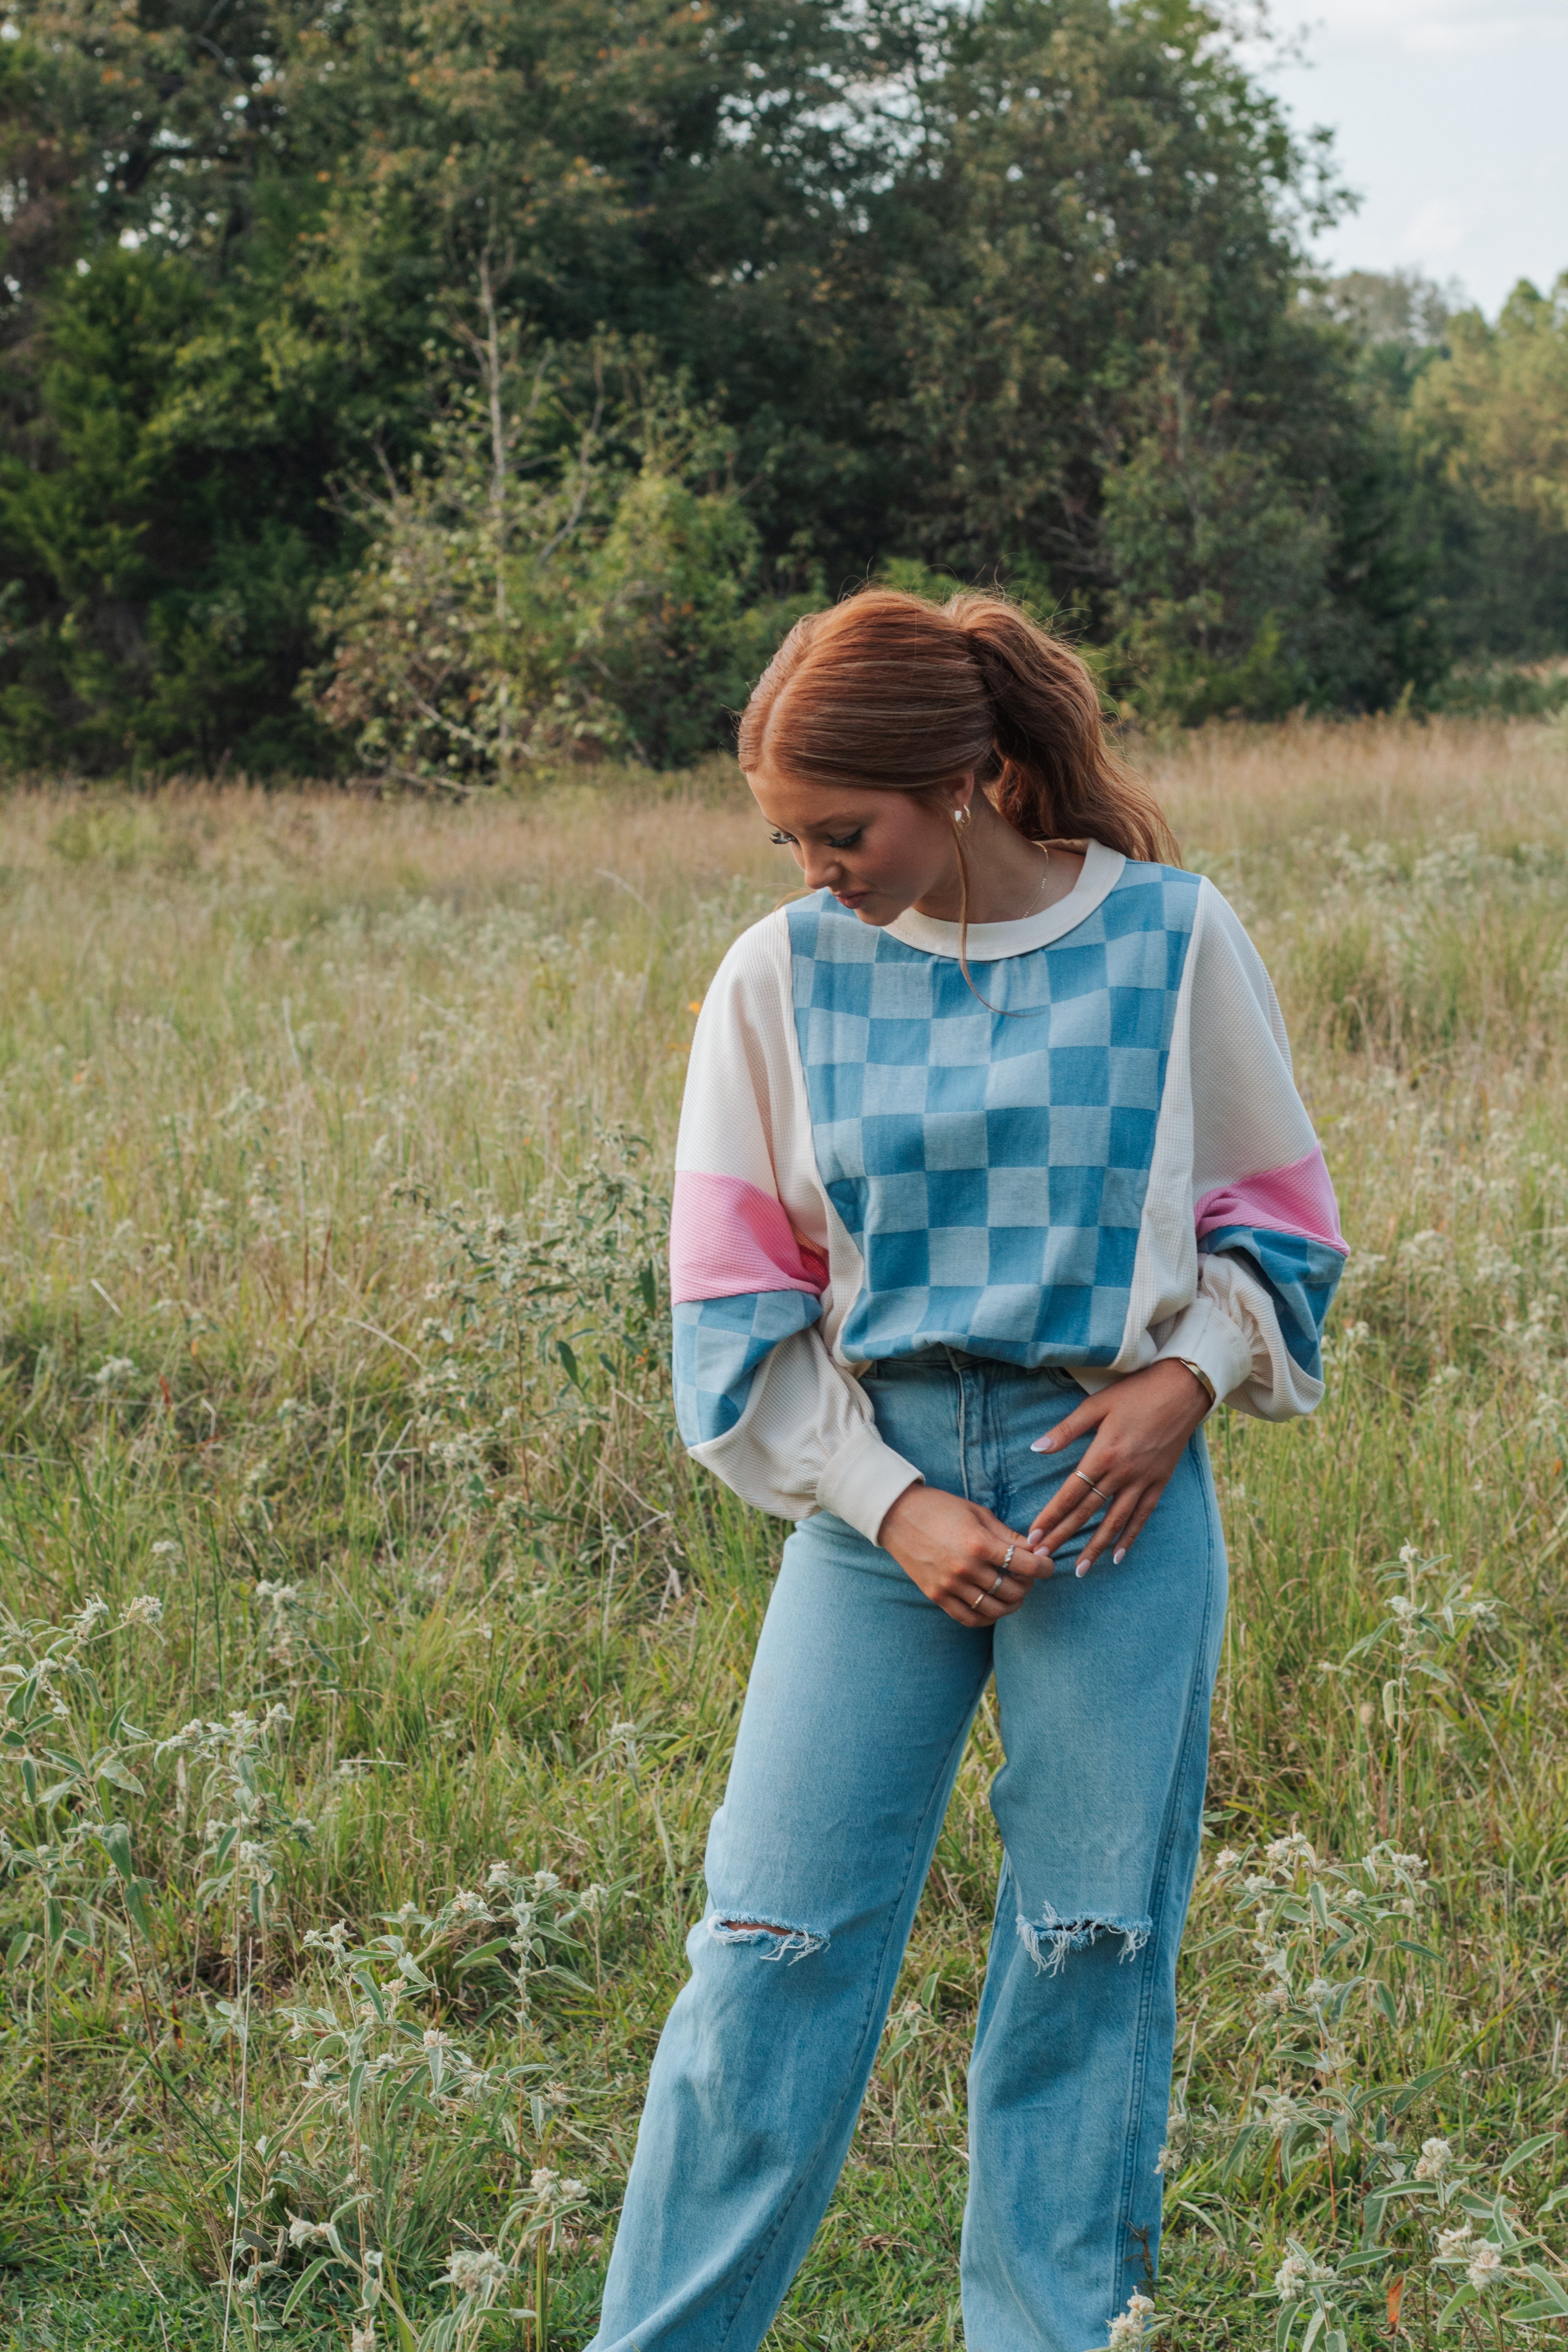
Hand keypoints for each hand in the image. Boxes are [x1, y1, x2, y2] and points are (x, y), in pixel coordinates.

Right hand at [876, 1484, 1038, 1626]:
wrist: (896, 1515)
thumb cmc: (940, 1508)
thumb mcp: (978, 1513)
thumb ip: (1008, 1535)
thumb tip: (1036, 1549)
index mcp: (979, 1544)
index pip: (1026, 1565)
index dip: (1045, 1567)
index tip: (1047, 1565)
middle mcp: (966, 1569)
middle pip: (1014, 1591)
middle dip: (1028, 1585)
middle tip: (1027, 1576)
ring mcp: (950, 1586)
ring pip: (995, 1609)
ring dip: (1012, 1604)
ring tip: (1013, 1592)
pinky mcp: (936, 1596)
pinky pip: (969, 1618)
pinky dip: (987, 1617)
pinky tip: (993, 1606)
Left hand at [1026, 1360, 1211, 1576]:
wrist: (1183, 1390)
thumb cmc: (1135, 1393)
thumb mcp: (1096, 1405)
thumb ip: (1066, 1430)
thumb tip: (1036, 1448)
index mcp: (1103, 1454)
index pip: (1071, 1494)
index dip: (1051, 1517)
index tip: (1034, 1536)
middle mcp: (1123, 1473)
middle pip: (1088, 1513)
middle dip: (1064, 1537)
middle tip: (1043, 1559)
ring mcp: (1143, 1481)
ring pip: (1115, 1522)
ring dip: (1096, 1547)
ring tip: (1080, 1570)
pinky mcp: (1160, 1482)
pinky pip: (1142, 1516)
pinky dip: (1130, 1537)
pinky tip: (1117, 1556)